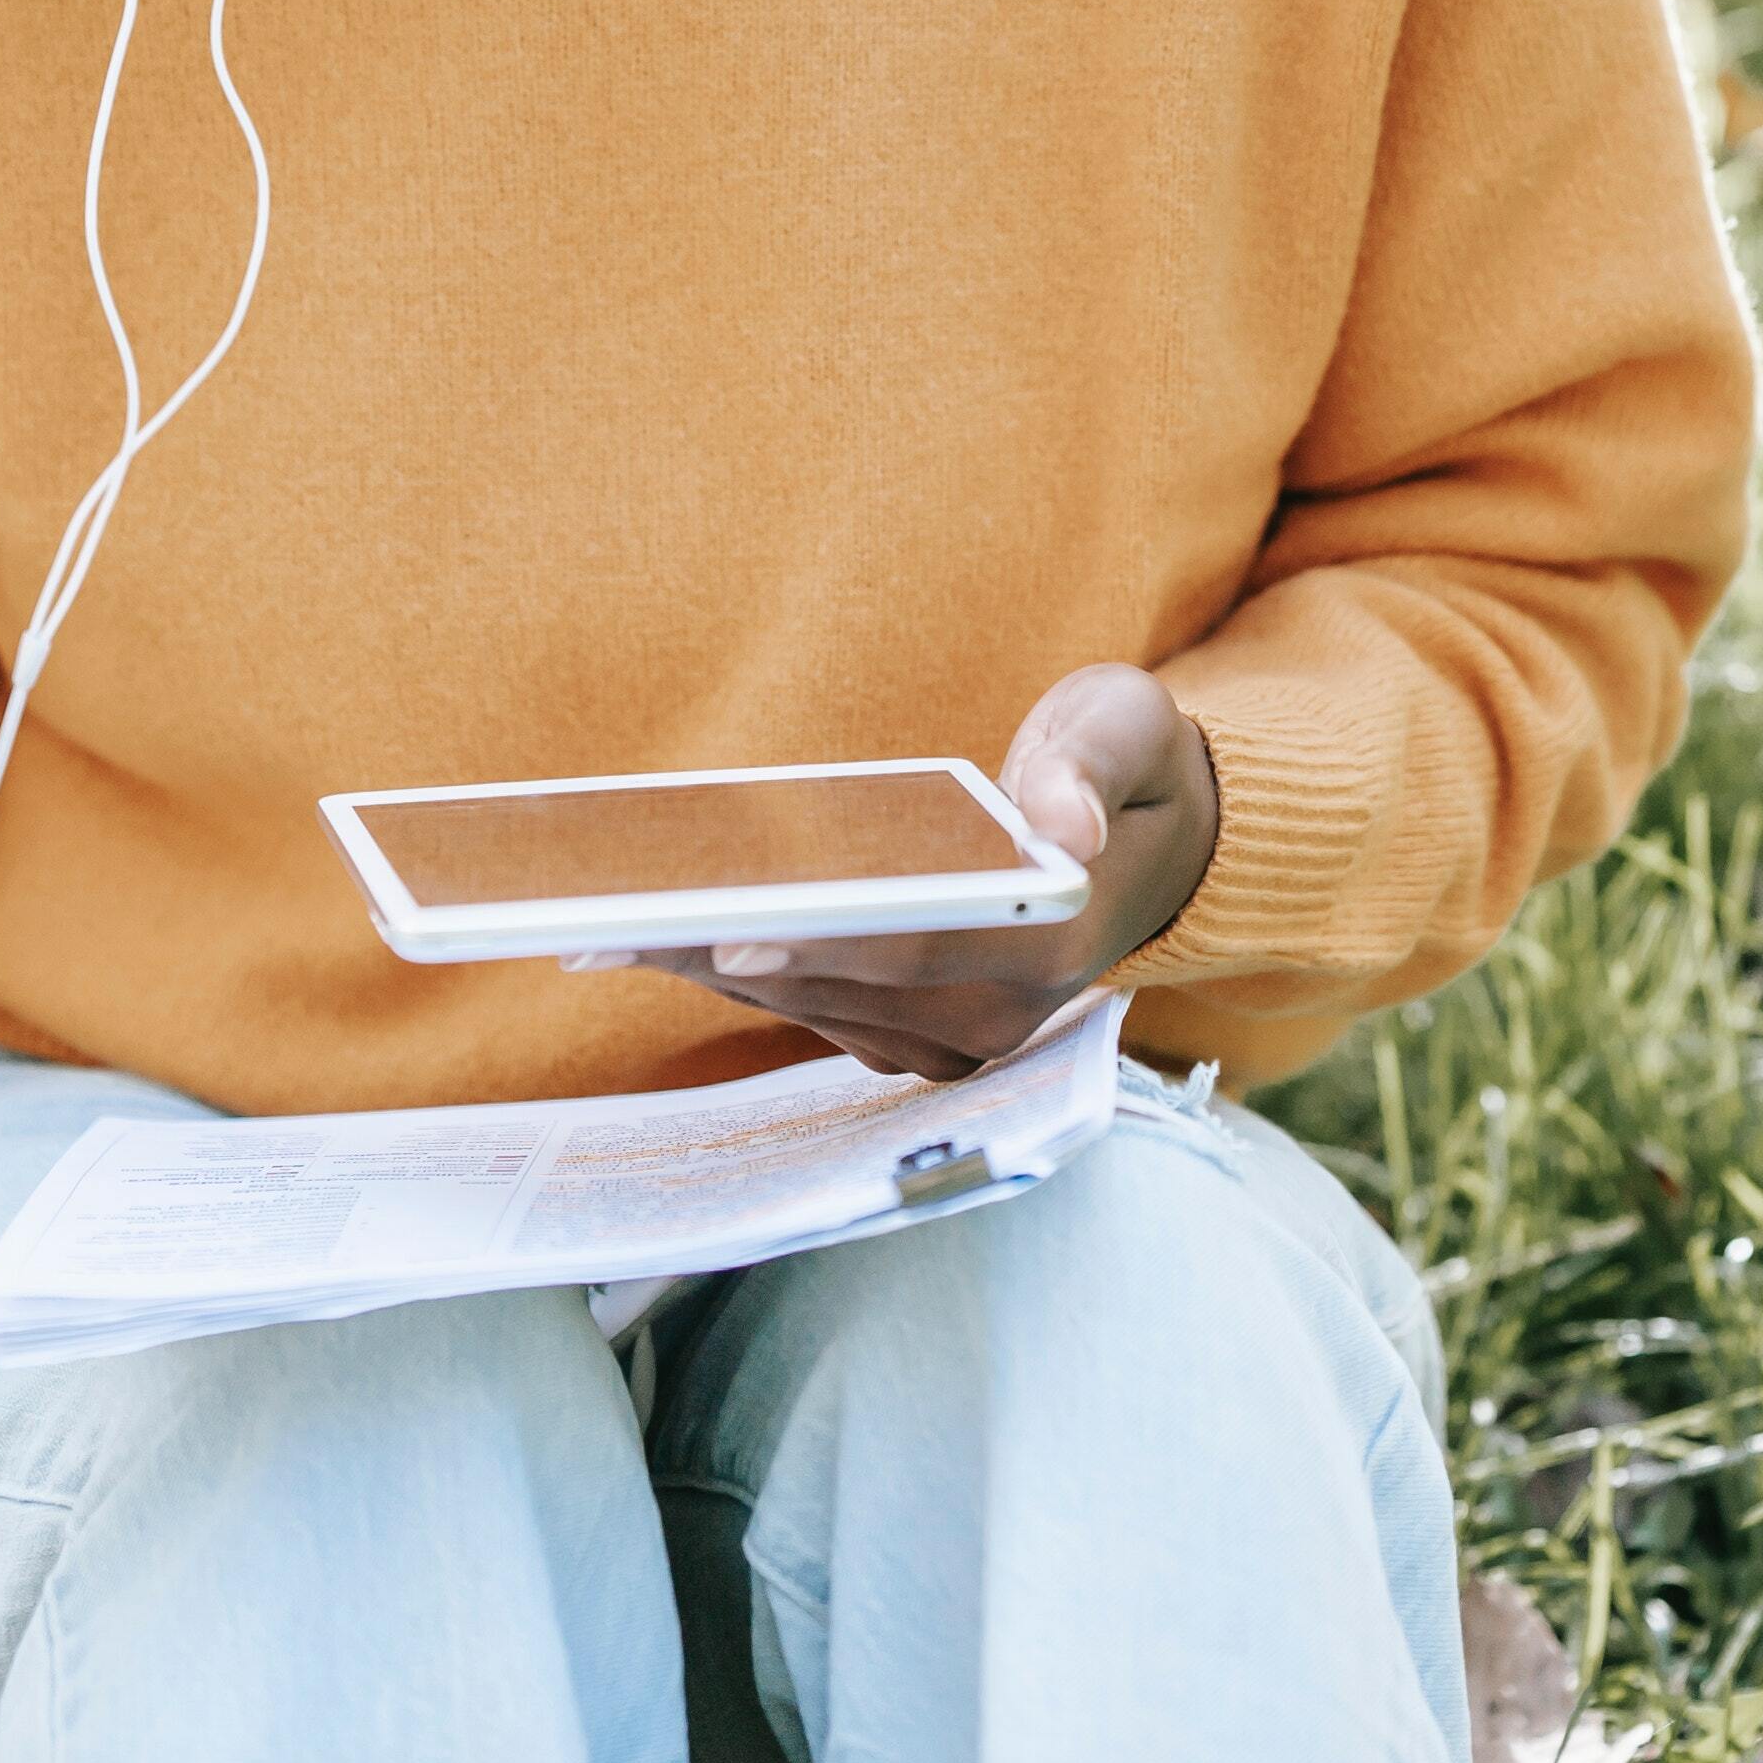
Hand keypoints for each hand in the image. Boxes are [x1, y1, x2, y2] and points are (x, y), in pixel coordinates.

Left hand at [610, 664, 1217, 1082]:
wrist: (1152, 840)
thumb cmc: (1127, 766)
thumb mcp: (1124, 723)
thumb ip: (1086, 763)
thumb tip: (1058, 824)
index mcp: (1053, 942)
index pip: (917, 952)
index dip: (822, 945)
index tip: (730, 935)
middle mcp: (1001, 1015)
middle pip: (840, 987)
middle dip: (725, 953)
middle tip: (613, 920)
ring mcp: (957, 1040)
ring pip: (811, 1007)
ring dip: (711, 969)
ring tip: (610, 925)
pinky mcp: (916, 1038)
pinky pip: (813, 1011)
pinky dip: (739, 975)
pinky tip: (662, 936)